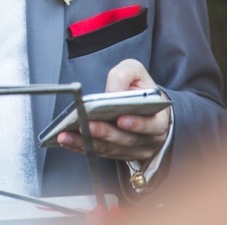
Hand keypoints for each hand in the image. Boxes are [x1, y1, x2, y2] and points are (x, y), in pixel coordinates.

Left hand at [56, 59, 170, 162]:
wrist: (143, 104)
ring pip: (111, 149)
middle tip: (86, 125)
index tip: (120, 119)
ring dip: (87, 143)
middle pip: (127, 140)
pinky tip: (67, 140)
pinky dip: (82, 147)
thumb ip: (123, 76)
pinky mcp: (117, 154)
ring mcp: (133, 150)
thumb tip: (110, 92)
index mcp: (158, 119)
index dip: (137, 124)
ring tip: (68, 135)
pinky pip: (100, 153)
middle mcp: (149, 139)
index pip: (152, 125)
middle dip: (105, 133)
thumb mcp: (135, 72)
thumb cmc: (138, 87)